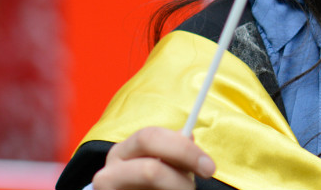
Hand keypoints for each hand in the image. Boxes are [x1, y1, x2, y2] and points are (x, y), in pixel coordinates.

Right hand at [92, 126, 216, 189]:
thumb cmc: (145, 183)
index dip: (184, 150)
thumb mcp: (157, 162)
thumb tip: (189, 137)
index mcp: (122, 152)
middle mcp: (110, 172)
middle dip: (180, 180)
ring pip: (153, 188)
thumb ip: (172, 151)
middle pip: (150, 169)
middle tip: (196, 188)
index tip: (210, 167)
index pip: (151, 137)